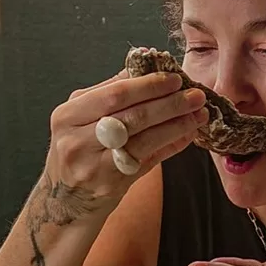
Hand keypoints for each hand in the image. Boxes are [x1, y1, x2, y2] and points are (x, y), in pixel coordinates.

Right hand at [46, 68, 208, 206]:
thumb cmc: (76, 152)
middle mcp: (79, 141)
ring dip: (177, 124)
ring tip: (199, 113)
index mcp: (68, 116)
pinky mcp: (114, 184)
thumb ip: (107, 93)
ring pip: (145, 140)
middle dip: (170, 104)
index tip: (175, 78)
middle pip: (133, 117)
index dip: (149, 86)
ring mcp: (96, 166)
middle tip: (196, 95)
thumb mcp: (78, 119)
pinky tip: (188, 134)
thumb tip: (143, 65)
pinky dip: (172, 145)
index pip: (115, 95)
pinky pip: (150, 160)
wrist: (66, 201)